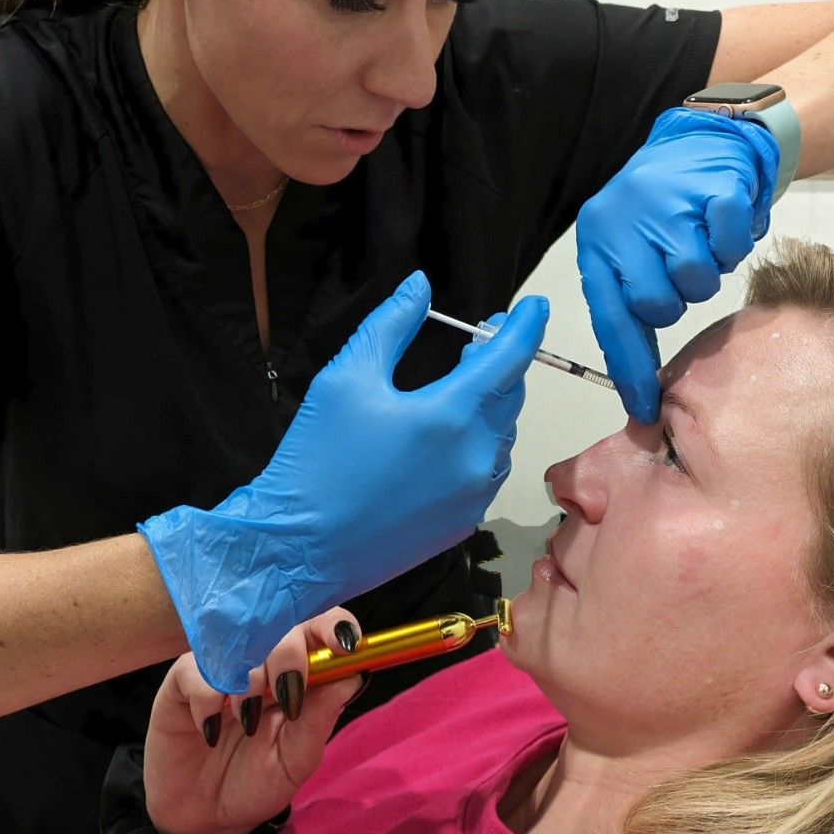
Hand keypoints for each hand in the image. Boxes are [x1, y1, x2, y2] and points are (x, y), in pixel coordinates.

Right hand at [140, 271, 548, 691]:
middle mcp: (475, 457)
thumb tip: (419, 286)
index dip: (526, 325)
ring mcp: (473, 497)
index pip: (509, 357)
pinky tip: (445, 439)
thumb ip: (391, 324)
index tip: (534, 306)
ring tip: (459, 387)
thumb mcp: (346, 377)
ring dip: (490, 405)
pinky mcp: (462, 525)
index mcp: (451, 415)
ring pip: (501, 435)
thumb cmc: (318, 458)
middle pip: (509, 396)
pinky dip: (478, 445)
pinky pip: (486, 472)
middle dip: (499, 363)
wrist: (299, 547)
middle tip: (476, 341)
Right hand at [143, 610, 362, 833]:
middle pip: (281, 625)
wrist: (201, 817)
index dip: (333, 625)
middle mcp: (261, 661)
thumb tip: (355, 675)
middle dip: (290, 654)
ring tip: (246, 720)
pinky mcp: (183, 680)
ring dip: (249, 680)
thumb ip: (320, 718)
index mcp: (298, 674)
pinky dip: (207, 698)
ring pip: (239, 640)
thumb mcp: (295, 760)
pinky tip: (209, 728)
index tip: (344, 643)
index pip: (319, 628)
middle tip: (285, 695)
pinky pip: (195, 669)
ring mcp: (221, 667)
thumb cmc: (255, 784)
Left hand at [576, 108, 778, 422]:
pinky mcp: (712, 190)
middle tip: (682, 270)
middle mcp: (624, 221)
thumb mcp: (628, 246)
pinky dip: (735, 243)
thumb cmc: (664, 206)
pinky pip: (730, 247)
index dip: (628, 366)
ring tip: (702, 241)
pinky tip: (722, 223)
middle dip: (676, 301)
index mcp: (598, 241)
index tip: (645, 407)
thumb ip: (628, 298)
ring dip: (708, 271)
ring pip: (696, 281)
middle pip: (657, 305)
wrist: (706, 138)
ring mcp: (668, 204)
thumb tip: (638, 381)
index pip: (608, 316)